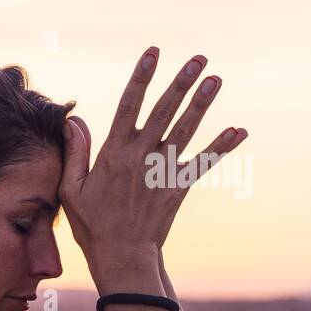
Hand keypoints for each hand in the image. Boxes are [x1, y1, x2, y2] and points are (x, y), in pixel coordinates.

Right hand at [59, 47, 248, 263]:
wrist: (122, 256)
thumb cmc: (92, 224)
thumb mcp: (72, 189)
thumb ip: (76, 153)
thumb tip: (75, 119)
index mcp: (114, 154)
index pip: (129, 106)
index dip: (141, 78)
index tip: (153, 54)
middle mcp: (141, 157)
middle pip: (164, 111)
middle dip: (181, 83)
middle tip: (198, 59)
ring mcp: (162, 172)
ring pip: (185, 130)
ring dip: (202, 104)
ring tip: (215, 79)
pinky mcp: (178, 187)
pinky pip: (203, 163)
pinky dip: (221, 147)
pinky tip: (238, 130)